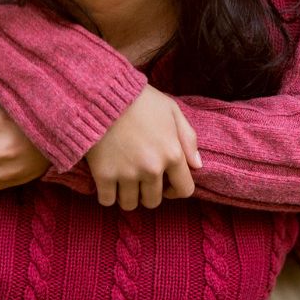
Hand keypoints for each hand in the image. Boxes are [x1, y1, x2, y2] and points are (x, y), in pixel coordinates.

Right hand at [84, 84, 203, 210]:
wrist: (102, 94)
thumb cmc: (140, 100)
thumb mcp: (172, 110)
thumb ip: (188, 138)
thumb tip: (197, 165)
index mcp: (173, 154)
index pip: (184, 190)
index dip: (176, 190)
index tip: (166, 185)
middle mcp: (152, 169)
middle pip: (154, 201)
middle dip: (149, 193)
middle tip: (141, 179)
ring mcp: (127, 174)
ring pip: (130, 204)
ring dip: (128, 196)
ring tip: (124, 181)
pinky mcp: (104, 176)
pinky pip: (107, 201)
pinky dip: (107, 195)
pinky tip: (108, 181)